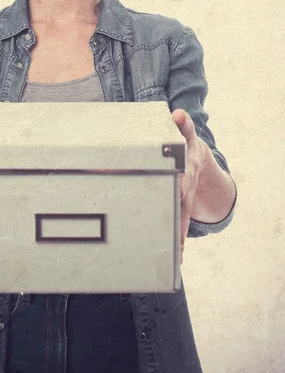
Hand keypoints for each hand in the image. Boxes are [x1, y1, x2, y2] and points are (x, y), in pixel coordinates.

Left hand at [171, 108, 206, 264]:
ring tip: (177, 258)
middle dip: (178, 219)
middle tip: (177, 239)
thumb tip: (179, 114)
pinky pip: (178, 222)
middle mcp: (187, 185)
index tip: (179, 190)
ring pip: (181, 218)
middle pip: (182, 204)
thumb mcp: (185, 132)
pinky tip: (176, 258)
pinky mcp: (178, 203)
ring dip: (179, 237)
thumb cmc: (183, 143)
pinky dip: (177, 239)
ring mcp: (184, 196)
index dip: (180, 183)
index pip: (182, 176)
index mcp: (185, 167)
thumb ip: (182, 124)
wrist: (197, 156)